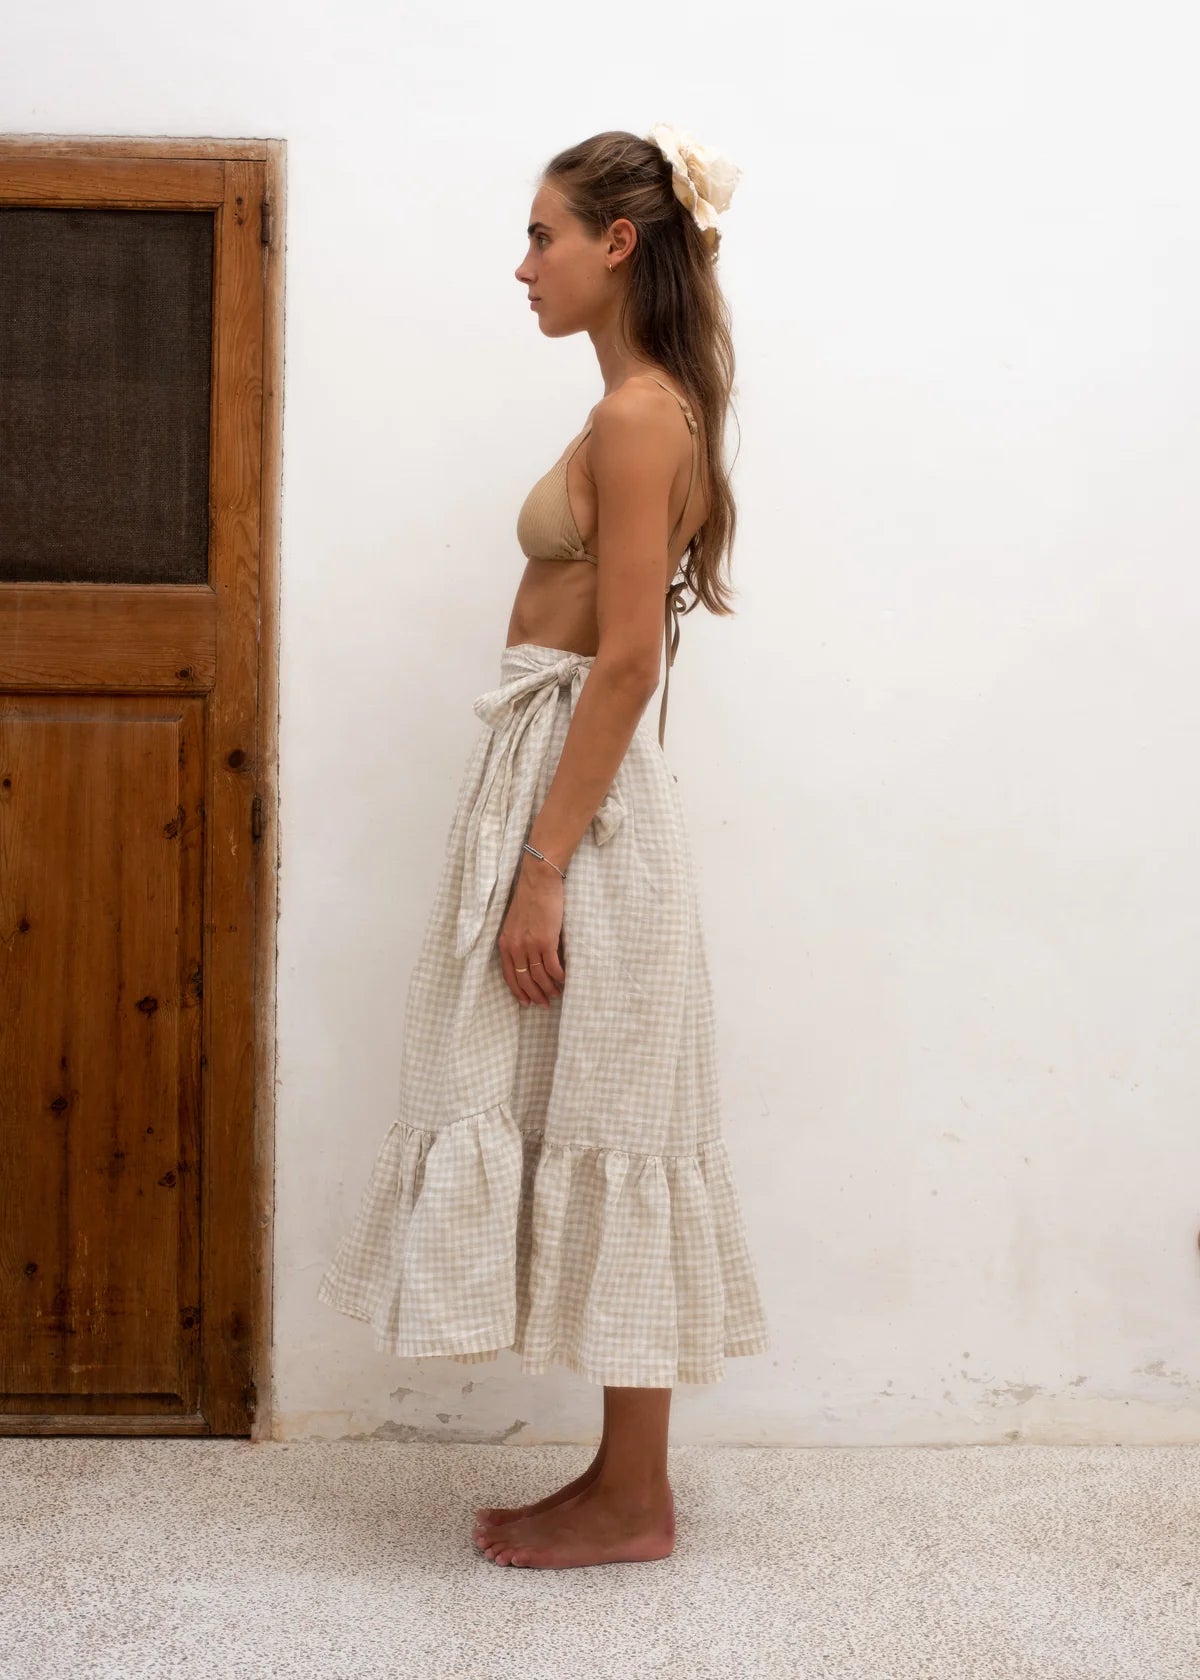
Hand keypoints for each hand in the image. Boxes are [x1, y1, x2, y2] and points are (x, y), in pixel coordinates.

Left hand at [498, 854, 565, 1006]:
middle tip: (544, 1004)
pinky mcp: (546, 941)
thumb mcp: (514, 922)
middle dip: (535, 994)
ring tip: (556, 994)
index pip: (509, 975)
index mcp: (505, 942)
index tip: (526, 1001)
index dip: (518, 991)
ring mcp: (531, 945)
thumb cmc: (529, 897)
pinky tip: (564, 980)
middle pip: (524, 979)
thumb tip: (527, 958)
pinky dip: (559, 977)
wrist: (538, 881)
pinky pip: (553, 967)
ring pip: (539, 976)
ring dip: (548, 988)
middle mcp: (515, 947)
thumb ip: (517, 940)